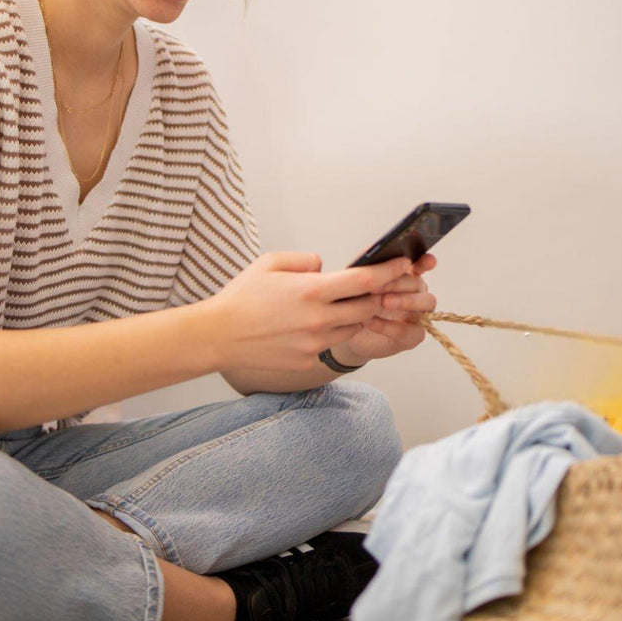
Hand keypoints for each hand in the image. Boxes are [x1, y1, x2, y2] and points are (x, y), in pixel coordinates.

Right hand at [206, 252, 415, 372]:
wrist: (218, 336)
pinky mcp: (308, 360)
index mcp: (312, 290)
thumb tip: (326, 267)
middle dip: (377, 296)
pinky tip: (317, 325)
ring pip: (353, 328)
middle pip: (368, 307)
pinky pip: (333, 344)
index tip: (403, 265)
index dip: (390, 272)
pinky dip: (334, 333)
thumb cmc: (241, 297)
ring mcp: (315, 343)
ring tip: (341, 305)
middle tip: (376, 287)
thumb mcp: (271, 263)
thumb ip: (305, 260)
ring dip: (355, 316)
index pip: (366, 281)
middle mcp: (319, 319)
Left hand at [328, 253, 437, 367]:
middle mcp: (416, 293)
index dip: (425, 261)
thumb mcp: (355, 282)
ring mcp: (418, 315)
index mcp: (405, 276)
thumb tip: (370, 252)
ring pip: (426, 303)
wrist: (346, 331)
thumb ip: (365, 266)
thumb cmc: (354, 303)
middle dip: (399, 282)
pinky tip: (371, 321)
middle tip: (378, 284)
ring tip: (383, 302)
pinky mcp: (412, 336)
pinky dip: (391, 326)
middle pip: (418, 282)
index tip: (427, 260)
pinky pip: (411, 331)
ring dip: (406, 300)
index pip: (421, 265)